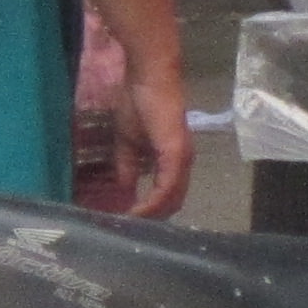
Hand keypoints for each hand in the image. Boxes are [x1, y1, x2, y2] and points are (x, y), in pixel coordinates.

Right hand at [115, 55, 194, 220]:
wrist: (148, 79)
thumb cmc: (138, 103)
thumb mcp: (127, 141)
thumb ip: (128, 165)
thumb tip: (126, 189)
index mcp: (171, 161)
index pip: (166, 195)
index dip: (149, 210)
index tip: (127, 220)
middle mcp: (181, 164)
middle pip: (172, 203)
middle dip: (151, 218)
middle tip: (128, 228)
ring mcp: (181, 161)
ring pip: (172, 200)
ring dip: (151, 215)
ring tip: (129, 224)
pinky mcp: (176, 155)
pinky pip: (167, 188)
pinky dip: (152, 203)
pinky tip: (135, 211)